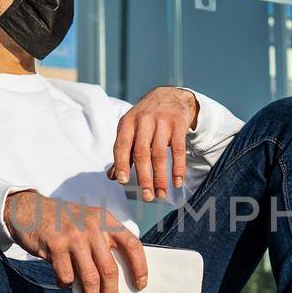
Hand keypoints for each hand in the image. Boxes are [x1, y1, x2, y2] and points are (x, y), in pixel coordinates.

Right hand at [4, 190, 146, 292]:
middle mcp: (92, 227)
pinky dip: (67, 286)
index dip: (140, 267)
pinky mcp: (55, 245)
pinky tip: (65, 285)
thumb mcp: (89, 222)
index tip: (141, 284)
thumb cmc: (64, 221)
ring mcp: (73, 236)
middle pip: (110, 269)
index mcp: (106, 220)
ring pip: (89, 278)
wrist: (30, 209)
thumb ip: (103, 243)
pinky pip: (66, 276)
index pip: (132, 244)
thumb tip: (115, 280)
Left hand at [109, 86, 198, 200]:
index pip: (122, 145)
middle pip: (142, 153)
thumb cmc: (146, 118)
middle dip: (144, 177)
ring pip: (160, 154)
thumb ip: (123, 152)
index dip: (121, 163)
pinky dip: (178, 167)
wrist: (171, 95)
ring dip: (160, 177)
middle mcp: (144, 121)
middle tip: (146, 197)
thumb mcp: (131, 129)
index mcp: (128, 122)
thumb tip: (112, 177)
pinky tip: (177, 182)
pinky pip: (178, 149)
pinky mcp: (179, 124)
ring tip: (160, 194)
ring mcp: (162, 122)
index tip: (122, 181)